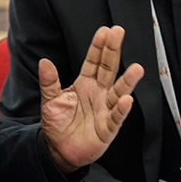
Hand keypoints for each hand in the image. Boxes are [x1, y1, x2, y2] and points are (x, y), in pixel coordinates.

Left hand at [40, 26, 143, 173]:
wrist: (58, 150)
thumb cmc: (58, 124)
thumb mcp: (50, 100)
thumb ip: (49, 82)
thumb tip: (44, 62)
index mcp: (85, 84)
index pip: (94, 62)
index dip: (99, 47)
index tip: (105, 31)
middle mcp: (98, 94)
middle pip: (108, 70)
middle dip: (113, 51)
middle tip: (119, 33)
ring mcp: (105, 110)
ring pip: (118, 92)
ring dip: (127, 81)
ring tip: (136, 68)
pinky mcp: (106, 129)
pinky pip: (116, 118)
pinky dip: (122, 110)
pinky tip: (127, 100)